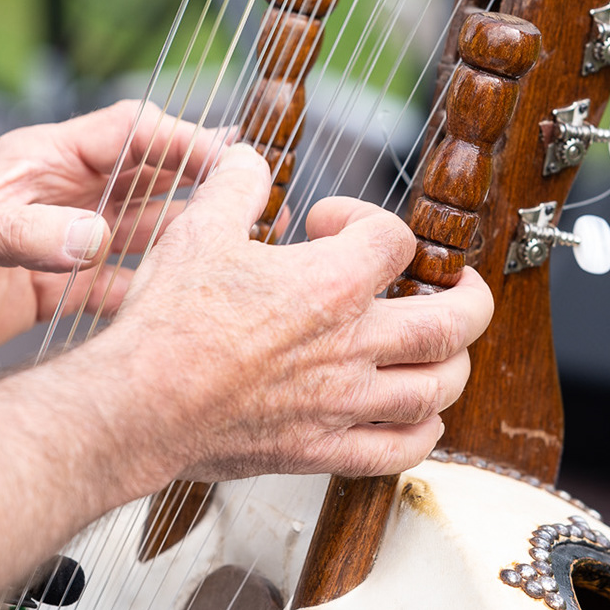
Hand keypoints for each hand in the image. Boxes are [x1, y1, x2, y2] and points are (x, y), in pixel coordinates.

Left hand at [0, 101, 226, 368]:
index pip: (132, 131)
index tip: (232, 159)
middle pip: (152, 174)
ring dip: (190, 237)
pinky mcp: (58, 287)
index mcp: (43, 160)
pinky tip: (189, 306)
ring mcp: (64, 239)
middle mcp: (62, 193)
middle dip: (205, 181)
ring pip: (145, 229)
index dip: (184, 139)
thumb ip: (26, 234)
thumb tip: (94, 238)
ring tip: (242, 249)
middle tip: (262, 197)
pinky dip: (157, 290)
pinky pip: (123, 282)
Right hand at [95, 144, 493, 483]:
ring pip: (439, 388)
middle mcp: (352, 344)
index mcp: (331, 283)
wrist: (140, 404)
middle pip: (453, 321)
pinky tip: (417, 418)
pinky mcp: (322, 449)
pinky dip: (423, 433)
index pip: (395, 239)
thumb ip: (235, 184)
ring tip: (442, 350)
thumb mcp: (198, 228)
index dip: (368, 218)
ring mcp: (343, 402)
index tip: (332, 224)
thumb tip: (247, 158)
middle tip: (461, 287)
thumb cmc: (168, 323)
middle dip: (469, 298)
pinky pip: (400, 450)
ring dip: (452, 365)